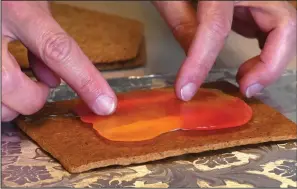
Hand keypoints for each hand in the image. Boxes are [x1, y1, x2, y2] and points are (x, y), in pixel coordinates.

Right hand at [2, 1, 116, 121]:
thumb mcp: (30, 5)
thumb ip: (46, 41)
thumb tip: (53, 80)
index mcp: (15, 8)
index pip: (58, 49)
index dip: (85, 80)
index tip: (105, 103)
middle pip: (12, 88)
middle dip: (32, 99)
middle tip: (38, 90)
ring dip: (10, 104)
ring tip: (17, 87)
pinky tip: (3, 84)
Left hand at [154, 1, 295, 99]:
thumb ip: (183, 23)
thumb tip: (194, 60)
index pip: (216, 27)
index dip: (200, 63)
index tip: (185, 90)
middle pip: (284, 23)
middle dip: (269, 64)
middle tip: (245, 88)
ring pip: (283, 26)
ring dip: (270, 59)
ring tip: (245, 79)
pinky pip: (269, 26)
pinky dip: (263, 48)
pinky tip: (247, 62)